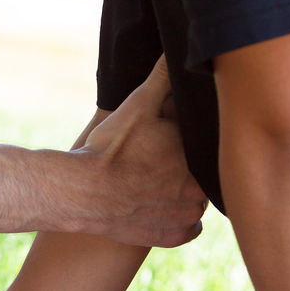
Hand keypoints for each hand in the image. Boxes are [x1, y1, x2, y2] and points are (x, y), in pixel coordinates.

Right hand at [81, 56, 207, 247]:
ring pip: (198, 203)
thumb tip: (174, 52)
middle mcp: (199, 188)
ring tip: (160, 186)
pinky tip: (164, 209)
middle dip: (189, 171)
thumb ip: (162, 79)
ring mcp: (186, 216)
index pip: (207, 149)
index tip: (173, 145)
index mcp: (197, 155)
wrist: (82, 193)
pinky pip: (190, 230)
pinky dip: (180, 222)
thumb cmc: (110, 148)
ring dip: (187, 196)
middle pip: (204, 176)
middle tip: (163, 165)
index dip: (192, 146)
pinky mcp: (171, 238)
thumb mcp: (137, 105)